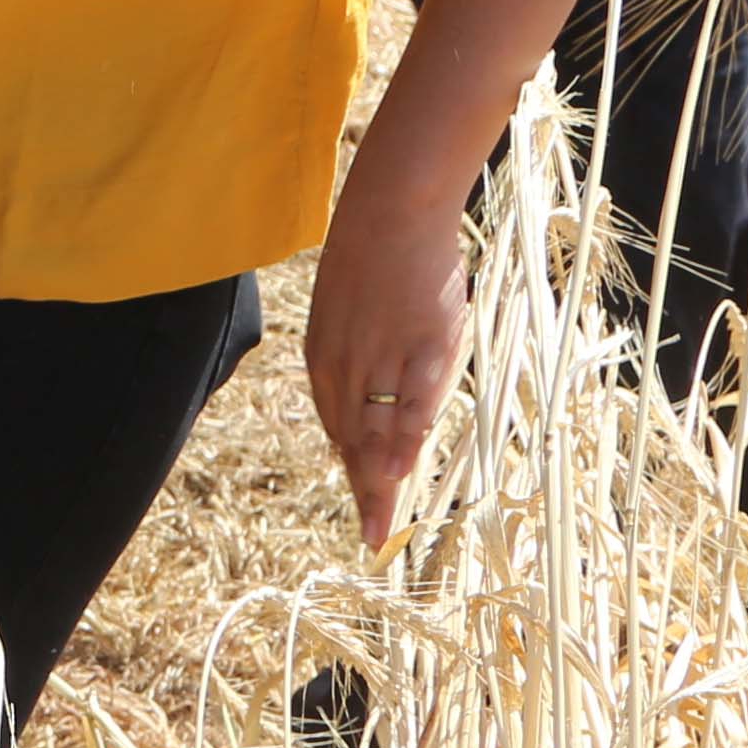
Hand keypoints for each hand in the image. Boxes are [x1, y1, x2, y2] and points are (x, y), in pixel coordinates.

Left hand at [302, 196, 468, 552]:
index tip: (365, 511)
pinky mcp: (422, 342)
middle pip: (356, 438)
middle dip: (366, 490)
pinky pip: (413, 394)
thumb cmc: (373, 263)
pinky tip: (405, 462)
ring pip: (378, 422)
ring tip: (382, 519)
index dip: (355, 472)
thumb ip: (352, 364)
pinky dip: (408, 429)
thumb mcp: (348, 316)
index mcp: (326, 359)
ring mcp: (383, 355)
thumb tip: (368, 408)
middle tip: (372, 534)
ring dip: (380, 473)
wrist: (393, 213)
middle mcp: (347, 364)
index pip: (341, 430)